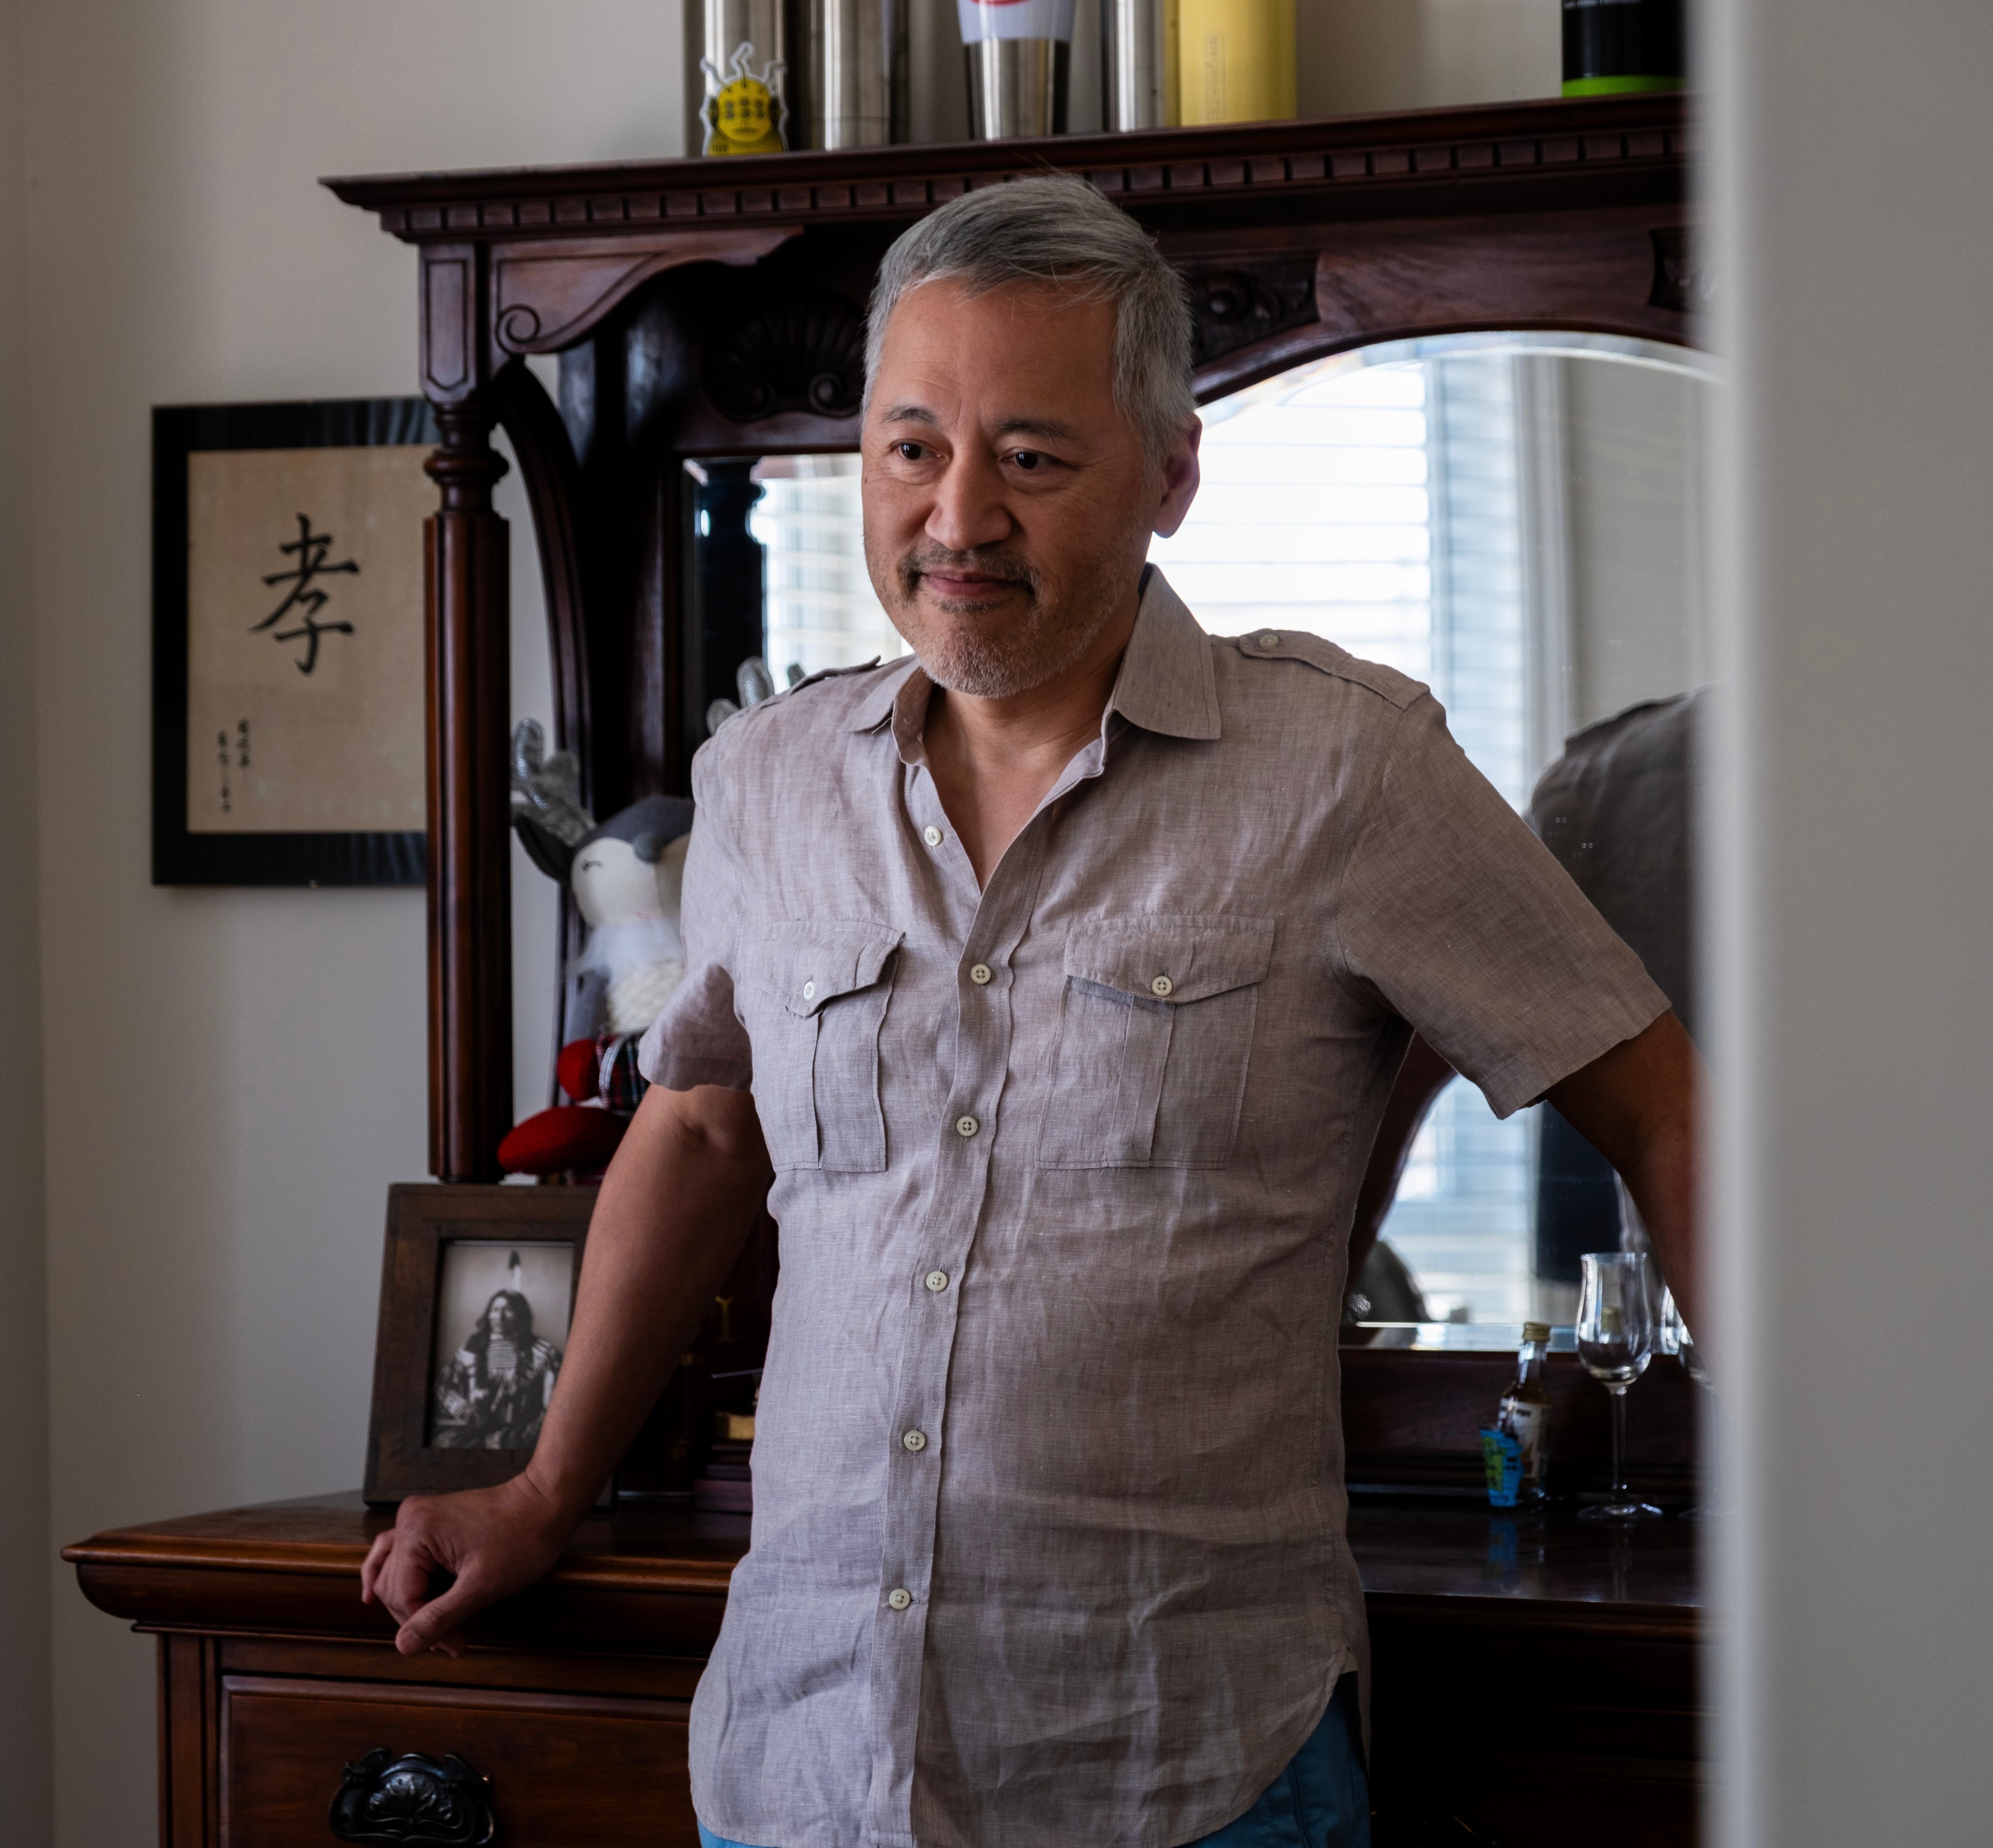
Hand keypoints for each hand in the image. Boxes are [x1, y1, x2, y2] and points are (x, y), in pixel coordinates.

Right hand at [359, 1474, 571, 1657]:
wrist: (546, 1503)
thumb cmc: (522, 1539)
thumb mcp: (481, 1587)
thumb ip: (439, 1618)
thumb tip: (404, 1647)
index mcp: (418, 1531)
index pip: (403, 1596)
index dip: (425, 1629)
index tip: (454, 1646)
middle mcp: (410, 1519)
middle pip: (395, 1585)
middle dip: (418, 1619)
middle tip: (449, 1643)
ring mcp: (418, 1517)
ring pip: (393, 1571)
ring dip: (405, 1604)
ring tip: (420, 1632)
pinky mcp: (429, 1520)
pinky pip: (398, 1551)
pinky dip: (392, 1574)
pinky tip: (375, 1594)